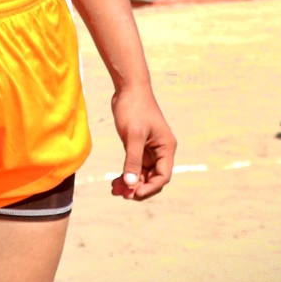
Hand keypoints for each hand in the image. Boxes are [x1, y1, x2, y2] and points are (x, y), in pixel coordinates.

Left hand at [109, 84, 176, 200]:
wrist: (128, 87)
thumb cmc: (134, 108)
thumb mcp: (133, 135)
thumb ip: (133, 159)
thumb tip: (131, 183)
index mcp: (166, 148)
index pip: (162, 176)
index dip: (149, 188)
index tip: (133, 193)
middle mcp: (160, 150)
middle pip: (152, 178)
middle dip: (137, 187)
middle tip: (120, 194)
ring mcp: (149, 149)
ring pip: (142, 174)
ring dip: (130, 183)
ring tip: (114, 189)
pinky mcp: (137, 145)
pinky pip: (134, 166)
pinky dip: (126, 174)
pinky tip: (115, 181)